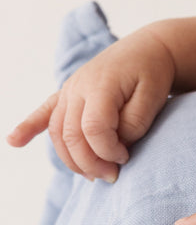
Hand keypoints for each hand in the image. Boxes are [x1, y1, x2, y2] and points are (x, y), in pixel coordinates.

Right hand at [7, 25, 175, 180]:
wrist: (149, 48)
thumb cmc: (153, 73)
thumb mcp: (153, 98)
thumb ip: (134, 123)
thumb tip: (115, 145)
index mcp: (100, 86)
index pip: (93, 130)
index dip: (108, 151)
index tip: (126, 157)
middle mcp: (78, 88)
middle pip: (71, 135)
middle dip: (90, 163)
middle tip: (112, 176)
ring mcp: (69, 91)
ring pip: (57, 132)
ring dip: (71, 159)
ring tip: (93, 175)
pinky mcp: (67, 94)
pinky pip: (44, 112)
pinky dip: (28, 127)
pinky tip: (14, 142)